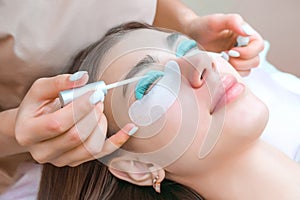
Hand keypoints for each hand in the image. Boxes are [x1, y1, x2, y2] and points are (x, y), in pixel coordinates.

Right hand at [15, 71, 136, 166]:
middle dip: (93, 114)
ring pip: (90, 147)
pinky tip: (129, 128)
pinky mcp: (75, 162)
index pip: (57, 124)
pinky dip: (117, 141)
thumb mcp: (40, 90)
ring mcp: (60, 160)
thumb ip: (59, 83)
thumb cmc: (37, 106)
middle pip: (76, 137)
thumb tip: (83, 77)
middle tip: (98, 98)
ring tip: (99, 109)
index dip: (80, 108)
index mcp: (27, 133)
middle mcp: (42, 152)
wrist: (32, 126)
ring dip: (101, 124)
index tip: (95, 93)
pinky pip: (101, 154)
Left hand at [186, 13, 263, 75]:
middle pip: (254, 61)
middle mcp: (245, 47)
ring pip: (246, 70)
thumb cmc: (204, 27)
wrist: (191, 37)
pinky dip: (228, 73)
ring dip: (234, 68)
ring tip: (220, 60)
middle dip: (239, 62)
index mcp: (247, 35)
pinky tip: (218, 66)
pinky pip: (236, 76)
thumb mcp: (217, 21)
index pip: (259, 47)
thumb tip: (247, 32)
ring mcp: (238, 59)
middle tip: (224, 55)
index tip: (231, 50)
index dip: (248, 52)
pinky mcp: (230, 68)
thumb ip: (233, 21)